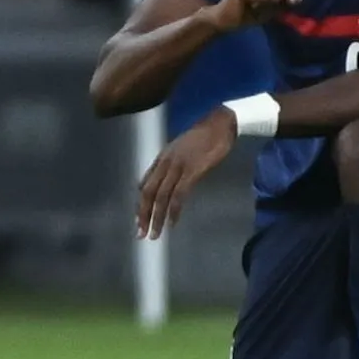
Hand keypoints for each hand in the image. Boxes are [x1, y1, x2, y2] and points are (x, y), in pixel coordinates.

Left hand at [136, 109, 236, 239]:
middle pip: (148, 193)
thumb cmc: (204, 137)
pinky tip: (172, 223)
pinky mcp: (192, 171)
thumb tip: (161, 181)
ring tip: (154, 234)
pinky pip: (178, 194)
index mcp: (161, 159)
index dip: (140, 204)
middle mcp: (165, 163)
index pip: (145, 185)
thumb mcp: (180, 149)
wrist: (220, 124)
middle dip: (143, 215)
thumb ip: (169, 164)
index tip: (138, 220)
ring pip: (161, 196)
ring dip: (156, 217)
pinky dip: (173, 210)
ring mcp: (177, 167)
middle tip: (140, 234)